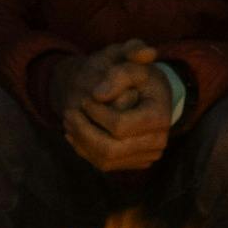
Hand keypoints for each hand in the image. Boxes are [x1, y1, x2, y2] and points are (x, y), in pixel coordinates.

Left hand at [62, 40, 169, 172]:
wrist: (149, 92)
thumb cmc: (138, 75)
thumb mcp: (130, 63)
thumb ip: (118, 72)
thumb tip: (99, 94)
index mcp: (159, 117)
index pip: (119, 126)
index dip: (97, 113)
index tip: (86, 99)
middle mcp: (157, 142)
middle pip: (111, 149)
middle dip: (84, 131)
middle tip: (68, 114)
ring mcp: (146, 156)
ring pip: (105, 160)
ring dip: (81, 141)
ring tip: (69, 121)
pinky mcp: (134, 163)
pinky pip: (104, 164)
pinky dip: (86, 150)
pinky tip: (75, 132)